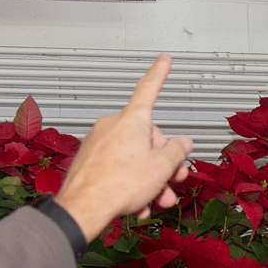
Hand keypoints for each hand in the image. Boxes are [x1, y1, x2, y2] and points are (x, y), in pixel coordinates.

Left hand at [50, 54, 193, 242]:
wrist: (84, 208)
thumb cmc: (117, 185)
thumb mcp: (161, 167)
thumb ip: (177, 152)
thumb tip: (182, 144)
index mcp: (131, 121)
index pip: (148, 89)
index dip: (159, 73)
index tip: (163, 59)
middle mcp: (112, 127)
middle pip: (147, 137)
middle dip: (162, 160)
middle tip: (172, 179)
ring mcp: (98, 144)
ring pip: (133, 157)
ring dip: (149, 179)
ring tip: (156, 198)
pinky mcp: (89, 162)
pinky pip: (117, 168)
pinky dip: (129, 185)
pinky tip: (137, 204)